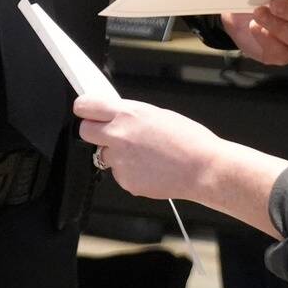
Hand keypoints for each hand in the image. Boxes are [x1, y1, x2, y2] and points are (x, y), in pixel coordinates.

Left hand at [74, 96, 222, 200]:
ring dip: (116, 154)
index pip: (85, 106)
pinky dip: (130, 171)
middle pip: (85, 131)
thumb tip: (115, 116)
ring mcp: (120, 161)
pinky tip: (149, 167)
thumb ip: (130, 115)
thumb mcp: (157, 114)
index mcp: (127, 114)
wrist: (203, 168)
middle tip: (111, 133)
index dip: (86, 109)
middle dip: (95, 131)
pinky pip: (119, 173)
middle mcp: (118, 136)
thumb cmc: (188, 140)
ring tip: (144, 154)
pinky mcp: (125, 181)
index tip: (87, 111)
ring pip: (103, 154)